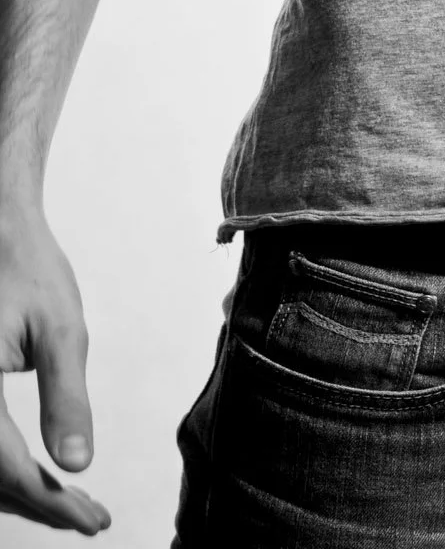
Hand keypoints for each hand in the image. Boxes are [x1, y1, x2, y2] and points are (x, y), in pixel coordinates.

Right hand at [0, 206, 109, 532]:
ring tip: (73, 506)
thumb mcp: (61, 330)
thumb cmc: (28, 269)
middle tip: (90, 518)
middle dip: (38, 504)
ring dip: (19, 494)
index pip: (5, 466)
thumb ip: (67, 398)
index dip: (48, 501)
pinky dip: (4, 469)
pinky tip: (39, 479)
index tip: (92, 518)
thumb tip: (77, 463)